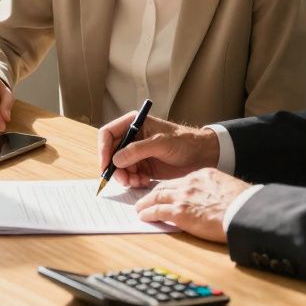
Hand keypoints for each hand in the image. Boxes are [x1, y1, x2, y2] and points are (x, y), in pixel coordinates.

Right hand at [97, 112, 219, 188]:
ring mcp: (137, 153)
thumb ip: (137, 150)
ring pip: (119, 167)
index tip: (106, 165)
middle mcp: (132, 138)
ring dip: (124, 177)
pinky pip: (130, 175)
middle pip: (111, 153)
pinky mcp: (143, 166)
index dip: (103, 149)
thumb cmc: (185, 142)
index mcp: (134, 124)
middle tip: (123, 180)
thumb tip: (116, 160)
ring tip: (136, 182)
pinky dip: (133, 181)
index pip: (108, 134)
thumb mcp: (161, 143)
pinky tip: (143, 182)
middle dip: (115, 168)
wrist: (202, 155)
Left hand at [133, 168, 250, 242]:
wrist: (245, 211)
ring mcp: (183, 197)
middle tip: (145, 199)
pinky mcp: (180, 212)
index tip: (165, 193)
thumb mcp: (229, 189)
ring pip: (156, 197)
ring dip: (145, 203)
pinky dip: (148, 213)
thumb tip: (217, 199)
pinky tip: (143, 216)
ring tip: (139, 208)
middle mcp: (190, 183)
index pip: (180, 181)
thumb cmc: (243, 204)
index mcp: (203, 175)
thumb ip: (217, 191)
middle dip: (153, 193)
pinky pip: (157, 211)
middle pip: (164, 186)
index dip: (170, 187)